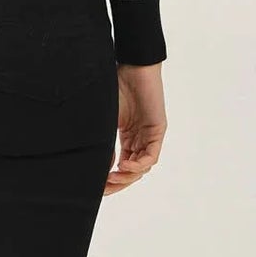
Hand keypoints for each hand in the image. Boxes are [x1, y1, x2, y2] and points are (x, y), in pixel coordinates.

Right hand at [105, 62, 166, 196]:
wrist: (131, 67)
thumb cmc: (115, 87)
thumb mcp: (105, 120)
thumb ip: (103, 143)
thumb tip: (100, 167)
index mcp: (127, 138)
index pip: (122, 167)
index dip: (111, 180)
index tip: (97, 188)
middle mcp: (140, 140)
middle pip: (133, 172)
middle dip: (119, 183)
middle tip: (104, 189)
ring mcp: (149, 136)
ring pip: (142, 167)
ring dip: (128, 176)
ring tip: (113, 178)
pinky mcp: (158, 130)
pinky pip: (151, 156)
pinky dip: (139, 165)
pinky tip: (125, 166)